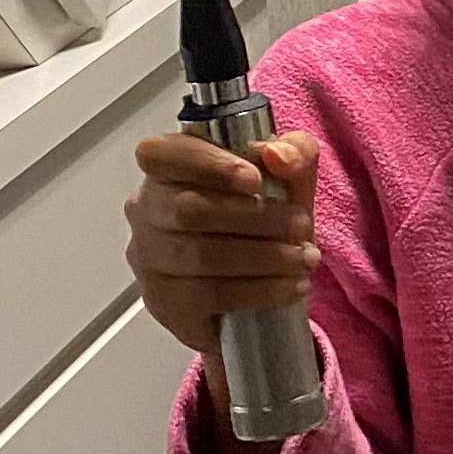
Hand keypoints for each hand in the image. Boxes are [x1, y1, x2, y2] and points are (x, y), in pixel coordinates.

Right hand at [129, 130, 317, 361]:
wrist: (262, 278)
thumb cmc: (265, 215)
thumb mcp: (289, 175)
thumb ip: (293, 151)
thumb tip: (278, 155)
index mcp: (167, 169)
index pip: (162, 154)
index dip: (206, 163)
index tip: (254, 178)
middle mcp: (147, 211)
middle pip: (188, 210)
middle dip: (256, 217)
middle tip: (301, 224)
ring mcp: (149, 259)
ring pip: (200, 256)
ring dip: (265, 257)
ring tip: (305, 258)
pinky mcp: (163, 302)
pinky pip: (208, 296)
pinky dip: (259, 291)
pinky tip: (290, 286)